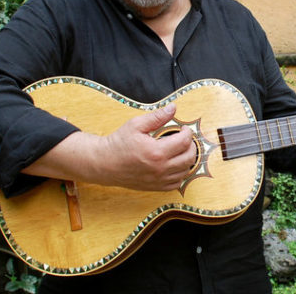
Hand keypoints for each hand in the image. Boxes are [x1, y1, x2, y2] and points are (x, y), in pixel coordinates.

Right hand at [25, 104, 196, 191]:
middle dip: (191, 145)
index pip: (184, 141)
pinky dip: (180, 173)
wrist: (104, 163)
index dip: (187, 132)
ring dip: (187, 159)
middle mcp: (160, 168)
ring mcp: (159, 180)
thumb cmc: (118, 143)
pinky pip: (177, 183)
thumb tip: (173, 108)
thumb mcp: (136, 125)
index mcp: (156, 152)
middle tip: (184, 138)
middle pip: (189, 157)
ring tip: (180, 150)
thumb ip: (157, 116)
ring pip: (185, 171)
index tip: (183, 128)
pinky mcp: (156, 187)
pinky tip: (174, 164)